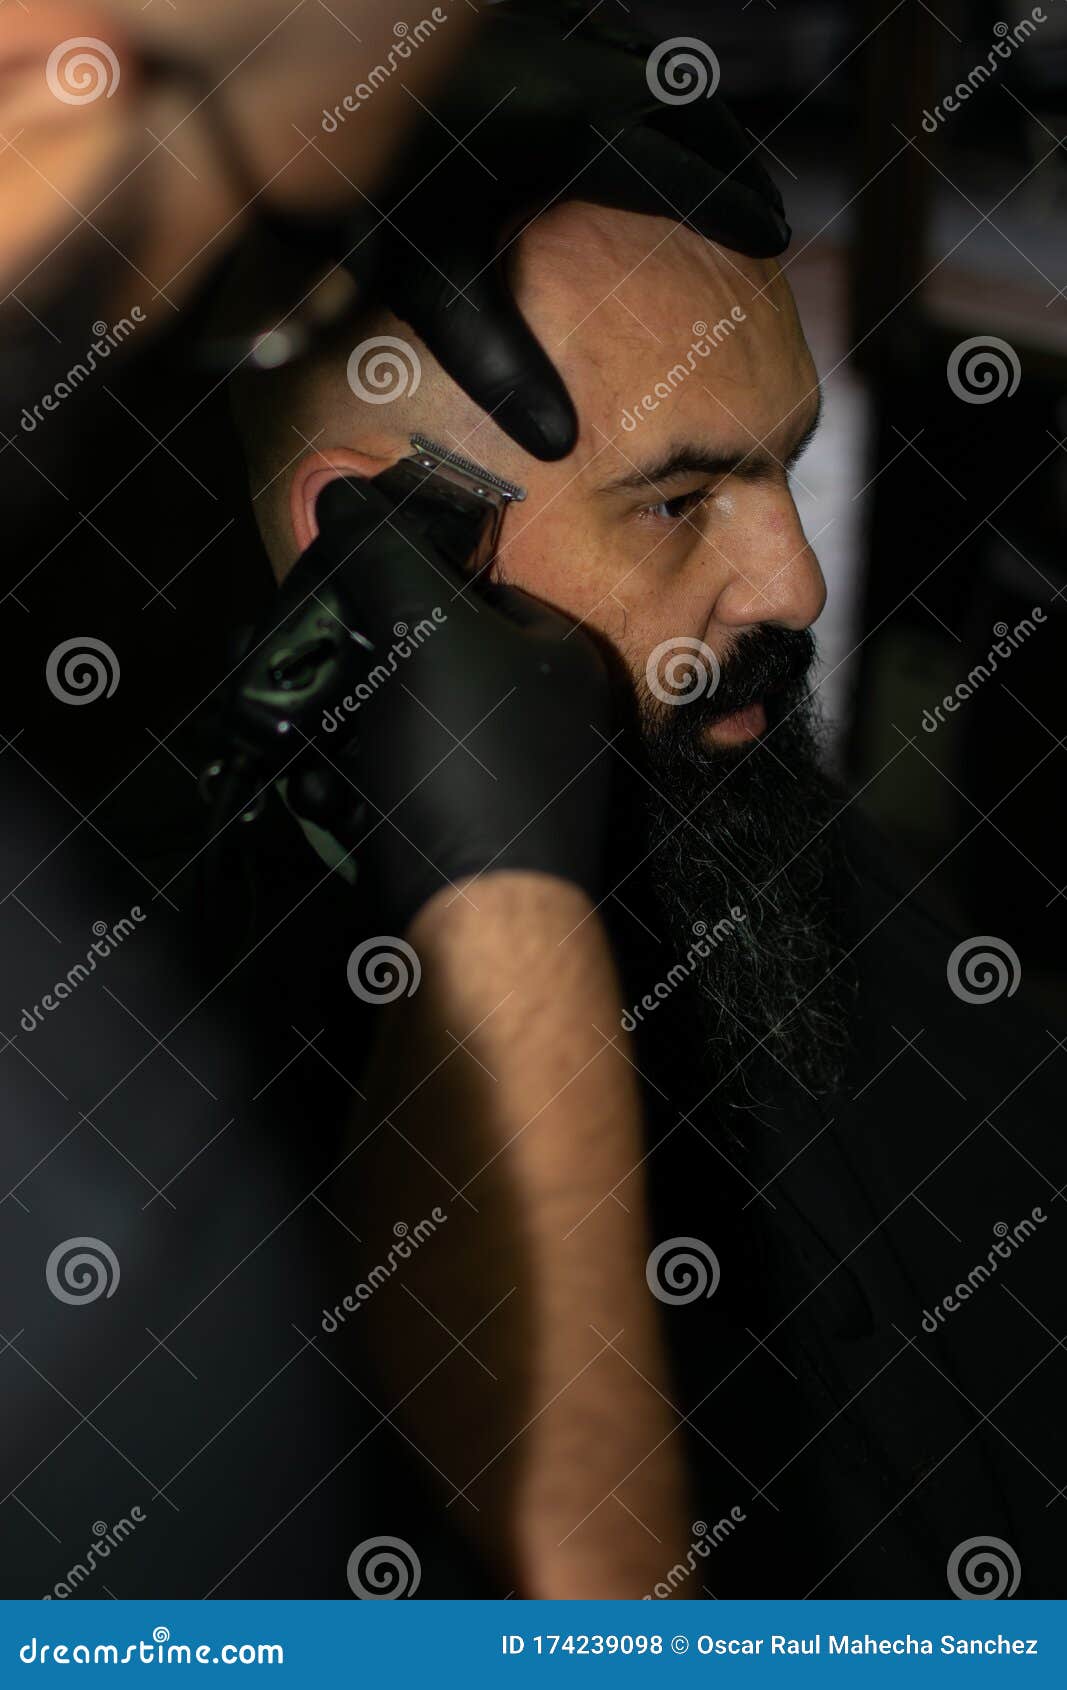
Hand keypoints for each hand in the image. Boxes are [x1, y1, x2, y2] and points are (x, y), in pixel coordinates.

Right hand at [284, 475, 617, 931]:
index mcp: (556, 664)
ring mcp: (503, 793)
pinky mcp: (457, 848)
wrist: (475, 935)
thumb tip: (343, 489)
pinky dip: (352, 791)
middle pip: (430, 663)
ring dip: (342, 730)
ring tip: (306, 736)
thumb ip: (387, 559)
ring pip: (402, 732)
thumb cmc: (468, 772)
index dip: (406, 584)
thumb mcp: (430, 640)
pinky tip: (328, 801)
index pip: (478, 590)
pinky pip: (392, 795)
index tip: (344, 595)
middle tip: (308, 668)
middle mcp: (542, 726)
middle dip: (358, 664)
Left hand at [345, 0, 788, 458]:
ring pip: (640, 60)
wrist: (293, 80)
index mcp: (563, 129)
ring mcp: (538, 29)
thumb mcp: (427, 283)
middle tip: (764, 202)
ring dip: (684, 107)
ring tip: (714, 155)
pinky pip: (596, 36)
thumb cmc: (358, 189)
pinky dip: (631, 72)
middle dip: (725, 151)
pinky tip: (631, 100)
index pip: (673, 169)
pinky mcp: (513, 21)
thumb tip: (559, 443)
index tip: (772, 233)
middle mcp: (564, 64)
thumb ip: (495, 359)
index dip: (728, 201)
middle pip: (675, 102)